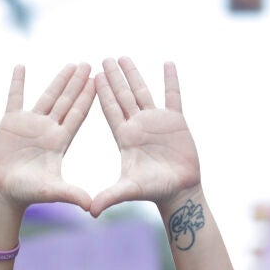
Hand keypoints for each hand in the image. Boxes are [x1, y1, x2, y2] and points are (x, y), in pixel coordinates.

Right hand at [0, 63, 94, 212]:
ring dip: (58, 80)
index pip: (77, 115)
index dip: (88, 97)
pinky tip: (20, 66)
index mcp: (59, 141)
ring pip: (47, 96)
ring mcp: (30, 123)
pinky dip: (17, 82)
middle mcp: (48, 129)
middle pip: (66, 101)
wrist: (3, 193)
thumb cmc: (27, 193)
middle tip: (90, 65)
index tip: (99, 80)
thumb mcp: (52, 191)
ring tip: (71, 64)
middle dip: (78, 83)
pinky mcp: (10, 122)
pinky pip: (14, 97)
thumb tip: (91, 206)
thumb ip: (71, 195)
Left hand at [89, 58, 201, 216]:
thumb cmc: (152, 191)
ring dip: (134, 74)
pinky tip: (167, 63)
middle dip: (113, 78)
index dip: (102, 93)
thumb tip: (91, 211)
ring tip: (123, 57)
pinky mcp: (175, 121)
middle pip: (123, 96)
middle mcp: (137, 125)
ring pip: (143, 92)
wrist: (178, 191)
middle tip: (103, 59)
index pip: (110, 110)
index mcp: (124, 137)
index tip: (92, 76)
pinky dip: (170, 80)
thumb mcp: (128, 191)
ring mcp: (156, 121)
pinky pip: (173, 96)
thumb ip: (110, 197)